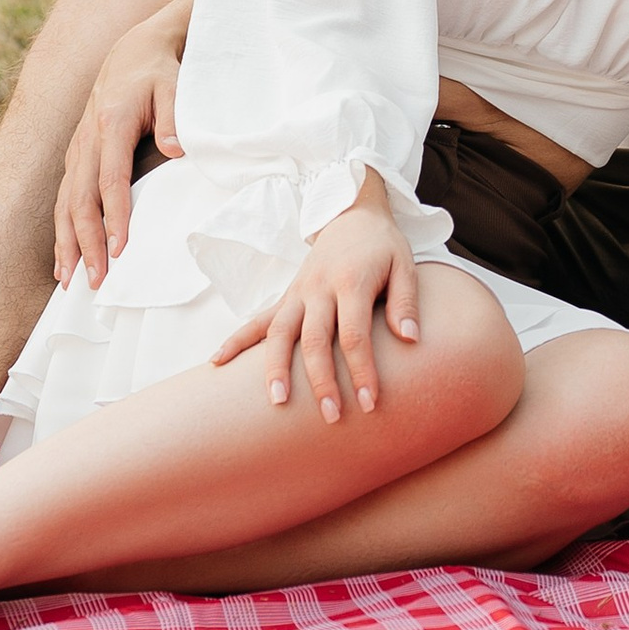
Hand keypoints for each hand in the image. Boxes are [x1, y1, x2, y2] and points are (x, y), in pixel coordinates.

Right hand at [54, 0, 188, 291]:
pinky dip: (62, 231)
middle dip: (85, 244)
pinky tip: (63, 260)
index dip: (115, 217)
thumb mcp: (174, 87)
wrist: (132, 52)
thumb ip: (175, 118)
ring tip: (69, 281)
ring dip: (67, 244)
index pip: (111, 180)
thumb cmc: (159, 73)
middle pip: (81, 200)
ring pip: (66, 204)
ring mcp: (77, 149)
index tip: (119, 251)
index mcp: (111, 124)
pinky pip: (65, 199)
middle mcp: (87, 140)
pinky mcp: (76, 157)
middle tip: (94, 282)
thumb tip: (175, 151)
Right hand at [210, 186, 418, 420]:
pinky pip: (258, 320)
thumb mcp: (404, 265)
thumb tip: (411, 339)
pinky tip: (217, 364)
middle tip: (330, 416)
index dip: (361, 370)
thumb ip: (406, 302)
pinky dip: (236, 341)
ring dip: (275, 368)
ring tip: (276, 401)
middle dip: (321, 381)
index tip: (370, 402)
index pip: (354, 334)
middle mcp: (319, 288)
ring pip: (280, 333)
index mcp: (351, 281)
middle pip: (315, 340)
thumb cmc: (382, 245)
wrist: (351, 213)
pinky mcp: (287, 296)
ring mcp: (298, 292)